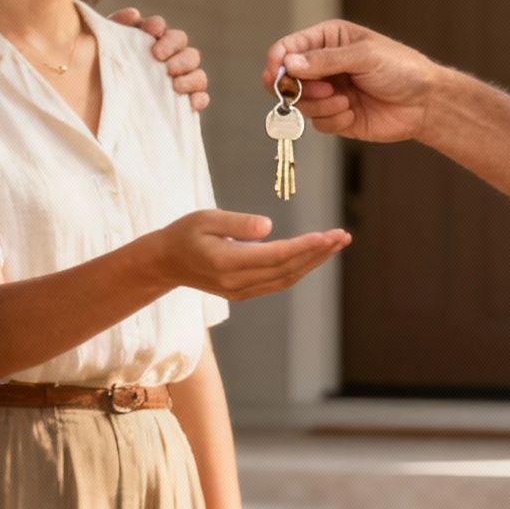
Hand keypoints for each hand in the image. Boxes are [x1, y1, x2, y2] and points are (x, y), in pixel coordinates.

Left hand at [111, 8, 210, 111]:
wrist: (97, 104)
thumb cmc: (103, 69)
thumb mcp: (105, 47)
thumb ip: (117, 26)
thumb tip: (134, 14)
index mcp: (149, 41)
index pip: (160, 27)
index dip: (158, 26)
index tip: (151, 31)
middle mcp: (169, 57)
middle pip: (184, 44)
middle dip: (174, 48)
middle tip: (159, 57)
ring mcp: (179, 80)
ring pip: (197, 71)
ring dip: (190, 75)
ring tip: (175, 84)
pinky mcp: (183, 103)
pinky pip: (201, 97)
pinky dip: (200, 98)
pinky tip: (191, 103)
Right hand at [146, 209, 350, 300]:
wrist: (166, 262)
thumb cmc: (185, 233)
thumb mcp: (206, 218)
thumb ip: (237, 223)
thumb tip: (268, 226)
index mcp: (226, 263)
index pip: (275, 256)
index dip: (304, 247)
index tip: (327, 236)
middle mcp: (236, 282)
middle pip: (286, 270)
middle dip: (317, 254)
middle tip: (343, 236)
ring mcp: (241, 291)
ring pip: (286, 279)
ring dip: (313, 262)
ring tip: (336, 244)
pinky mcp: (243, 292)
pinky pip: (278, 282)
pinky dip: (300, 269)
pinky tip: (314, 256)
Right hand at [263, 20, 435, 143]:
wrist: (425, 102)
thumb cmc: (401, 69)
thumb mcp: (364, 57)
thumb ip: (326, 60)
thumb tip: (290, 64)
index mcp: (328, 39)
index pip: (288, 47)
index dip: (278, 61)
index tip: (277, 76)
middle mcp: (323, 65)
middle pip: (286, 79)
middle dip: (300, 89)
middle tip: (323, 90)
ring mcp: (328, 91)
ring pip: (299, 103)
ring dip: (320, 106)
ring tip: (345, 102)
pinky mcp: (335, 115)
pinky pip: (317, 122)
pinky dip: (333, 120)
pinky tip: (353, 113)